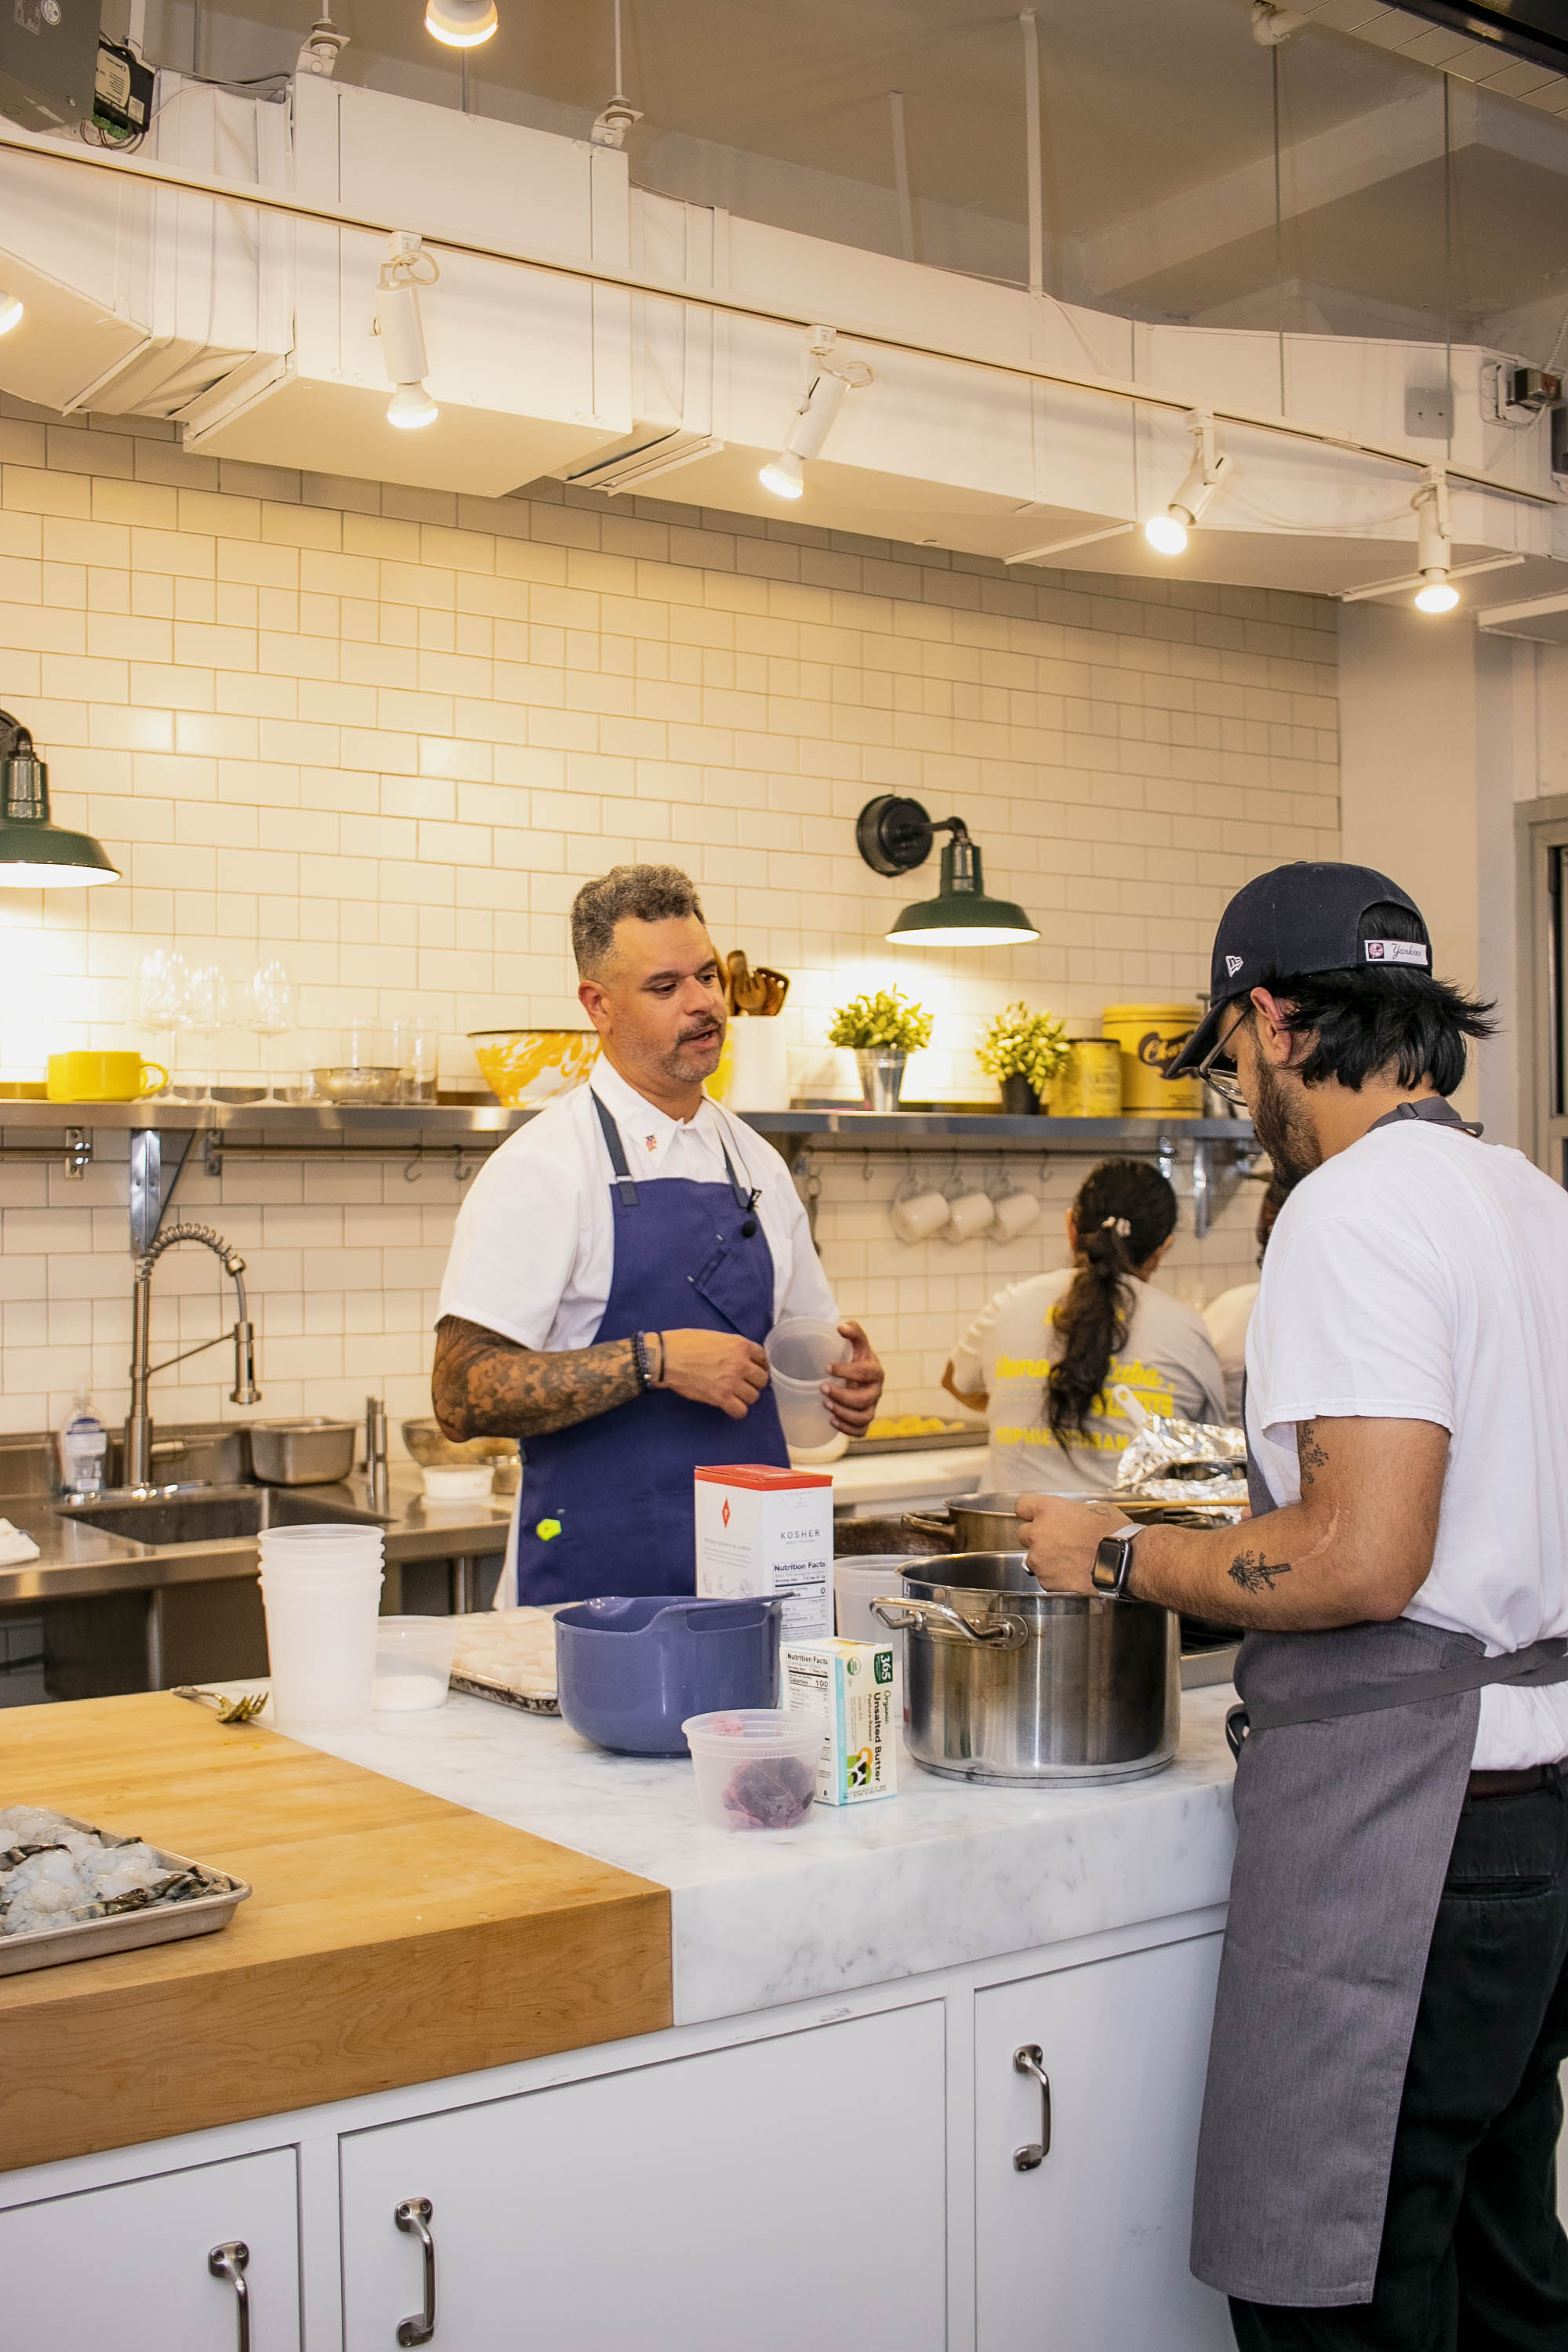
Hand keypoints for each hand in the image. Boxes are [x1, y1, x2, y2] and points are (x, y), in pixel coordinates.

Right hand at [660, 1330, 769, 1420]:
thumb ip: (732, 1347)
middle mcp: (740, 1363)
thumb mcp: (716, 1337)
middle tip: (743, 1384)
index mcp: (740, 1345)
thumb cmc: (686, 1343)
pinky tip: (731, 1406)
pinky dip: (737, 1411)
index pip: (763, 1358)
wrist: (667, 1357)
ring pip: (753, 1396)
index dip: (759, 1366)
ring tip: (735, 1395)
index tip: (753, 1370)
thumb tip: (740, 1357)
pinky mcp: (720, 1397)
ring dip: (745, 1397)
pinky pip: (741, 1411)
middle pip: (762, 1379)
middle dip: (754, 1382)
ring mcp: (732, 1382)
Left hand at [823, 1320, 884, 1435]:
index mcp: (876, 1371)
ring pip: (864, 1417)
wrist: (858, 1375)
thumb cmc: (857, 1358)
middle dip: (842, 1395)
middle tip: (822, 1388)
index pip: (867, 1372)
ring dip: (844, 1413)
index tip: (827, 1367)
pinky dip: (847, 1428)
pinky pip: (862, 1431)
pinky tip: (831, 1420)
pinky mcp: (864, 1420)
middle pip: (864, 1399)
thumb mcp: (857, 1343)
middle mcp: (876, 1390)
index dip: (848, 1371)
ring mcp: (872, 1407)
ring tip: (825, 1404)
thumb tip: (840, 1327)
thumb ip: (853, 1331)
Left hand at [1015, 1492, 1133, 1595]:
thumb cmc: (1113, 1533)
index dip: (1029, 1512)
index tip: (1034, 1516)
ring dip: (1045, 1558)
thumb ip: (1073, 1511)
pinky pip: (1044, 1577)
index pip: (1022, 1506)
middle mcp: (1038, 1533)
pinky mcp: (1046, 1580)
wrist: (1122, 1561)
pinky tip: (1072, 1573)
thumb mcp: (1095, 1508)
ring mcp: (1039, 1559)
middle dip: (1037, 1537)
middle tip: (1058, 1541)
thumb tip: (1074, 1515)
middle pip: (1023, 1534)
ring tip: (1069, 1560)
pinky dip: (1054, 1576)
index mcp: (1048, 1510)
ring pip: (1033, 1558)